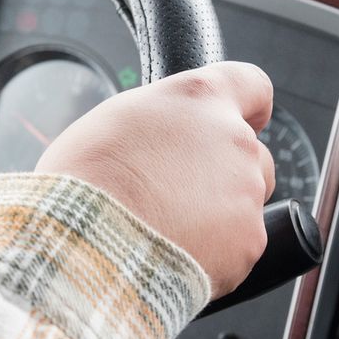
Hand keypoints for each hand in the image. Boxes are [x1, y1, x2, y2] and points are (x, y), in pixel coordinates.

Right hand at [37, 62, 275, 297]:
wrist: (86, 244)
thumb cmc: (86, 181)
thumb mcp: (117, 119)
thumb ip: (164, 120)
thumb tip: (169, 138)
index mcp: (201, 99)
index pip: (252, 85)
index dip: (250, 107)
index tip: (249, 118)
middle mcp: (234, 139)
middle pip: (252, 154)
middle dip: (227, 173)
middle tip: (182, 194)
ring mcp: (247, 191)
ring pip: (247, 202)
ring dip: (220, 214)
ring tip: (170, 230)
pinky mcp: (249, 241)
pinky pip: (239, 246)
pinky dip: (216, 254)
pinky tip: (177, 253)